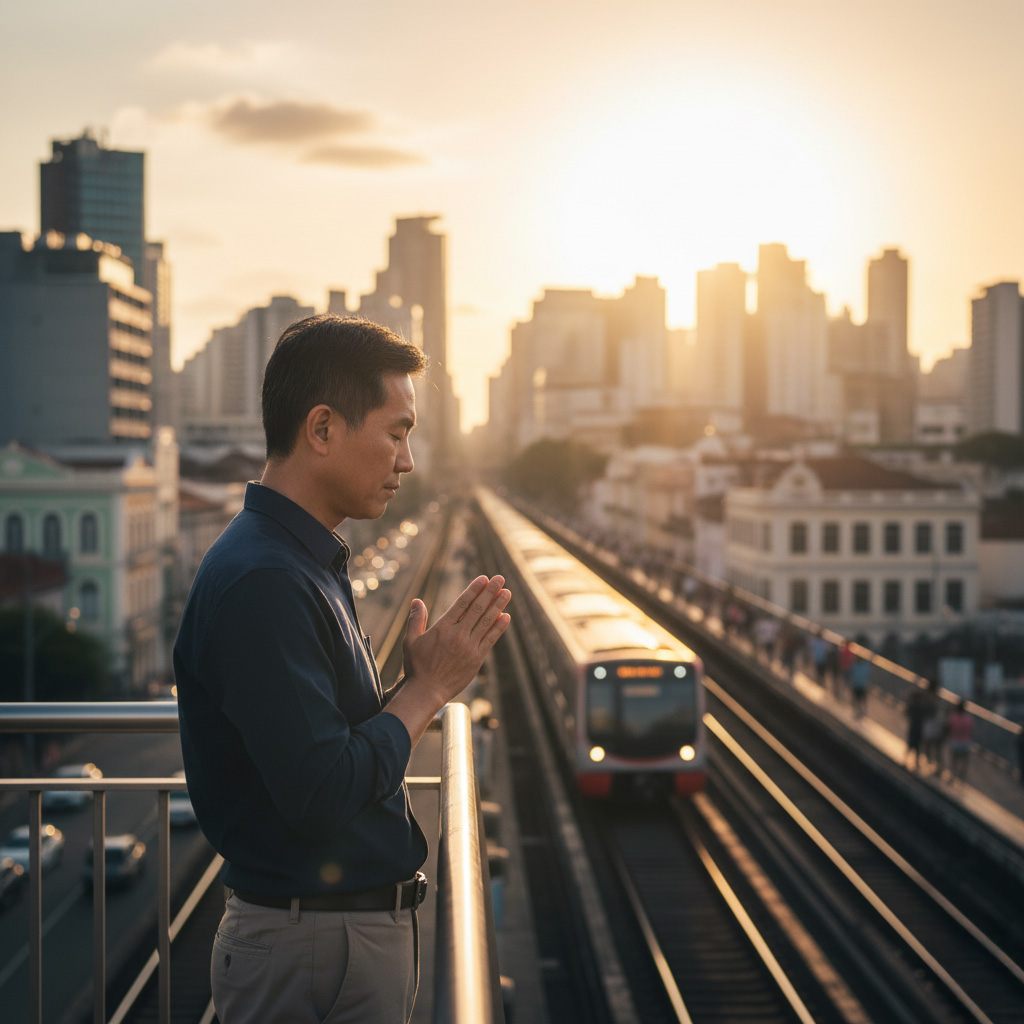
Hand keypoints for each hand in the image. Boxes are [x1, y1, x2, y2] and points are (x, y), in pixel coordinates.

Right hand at [387, 576, 510, 745]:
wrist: (427, 691)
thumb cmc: (417, 666)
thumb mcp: (411, 641)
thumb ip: (416, 620)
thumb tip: (417, 600)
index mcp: (442, 627)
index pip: (462, 603)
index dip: (475, 589)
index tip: (484, 579)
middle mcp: (458, 634)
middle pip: (478, 609)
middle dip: (490, 592)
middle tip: (500, 579)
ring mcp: (469, 647)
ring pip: (487, 622)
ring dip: (498, 606)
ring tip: (507, 592)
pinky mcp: (476, 659)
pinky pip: (490, 639)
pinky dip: (499, 628)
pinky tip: (506, 617)